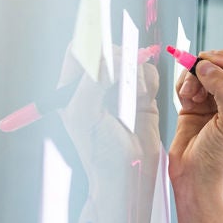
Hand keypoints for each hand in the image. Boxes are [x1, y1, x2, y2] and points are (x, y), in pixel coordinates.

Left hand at [61, 56, 161, 218]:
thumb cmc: (101, 153)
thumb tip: (111, 59)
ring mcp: (120, 91)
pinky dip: (150, 80)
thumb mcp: (85, 112)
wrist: (130, 177)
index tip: (108, 50)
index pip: (78, 52)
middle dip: (120, 59)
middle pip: (108, 52)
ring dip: (136, 72)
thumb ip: (94, 80)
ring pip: (131, 61)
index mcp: (72, 90)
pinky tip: (146, 98)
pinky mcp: (142, 98)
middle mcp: (95, 87)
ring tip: (136, 95)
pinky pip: (149, 74)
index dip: (91, 45)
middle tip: (126, 74)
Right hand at [168, 48, 222, 222]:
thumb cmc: (221, 161)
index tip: (213, 65)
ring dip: (193, 76)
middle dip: (208, 66)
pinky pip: (187, 80)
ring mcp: (215, 100)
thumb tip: (207, 65)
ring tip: (191, 96)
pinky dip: (183, 85)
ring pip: (203, 68)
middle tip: (198, 81)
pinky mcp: (195, 105)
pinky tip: (185, 100)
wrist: (197, 183)